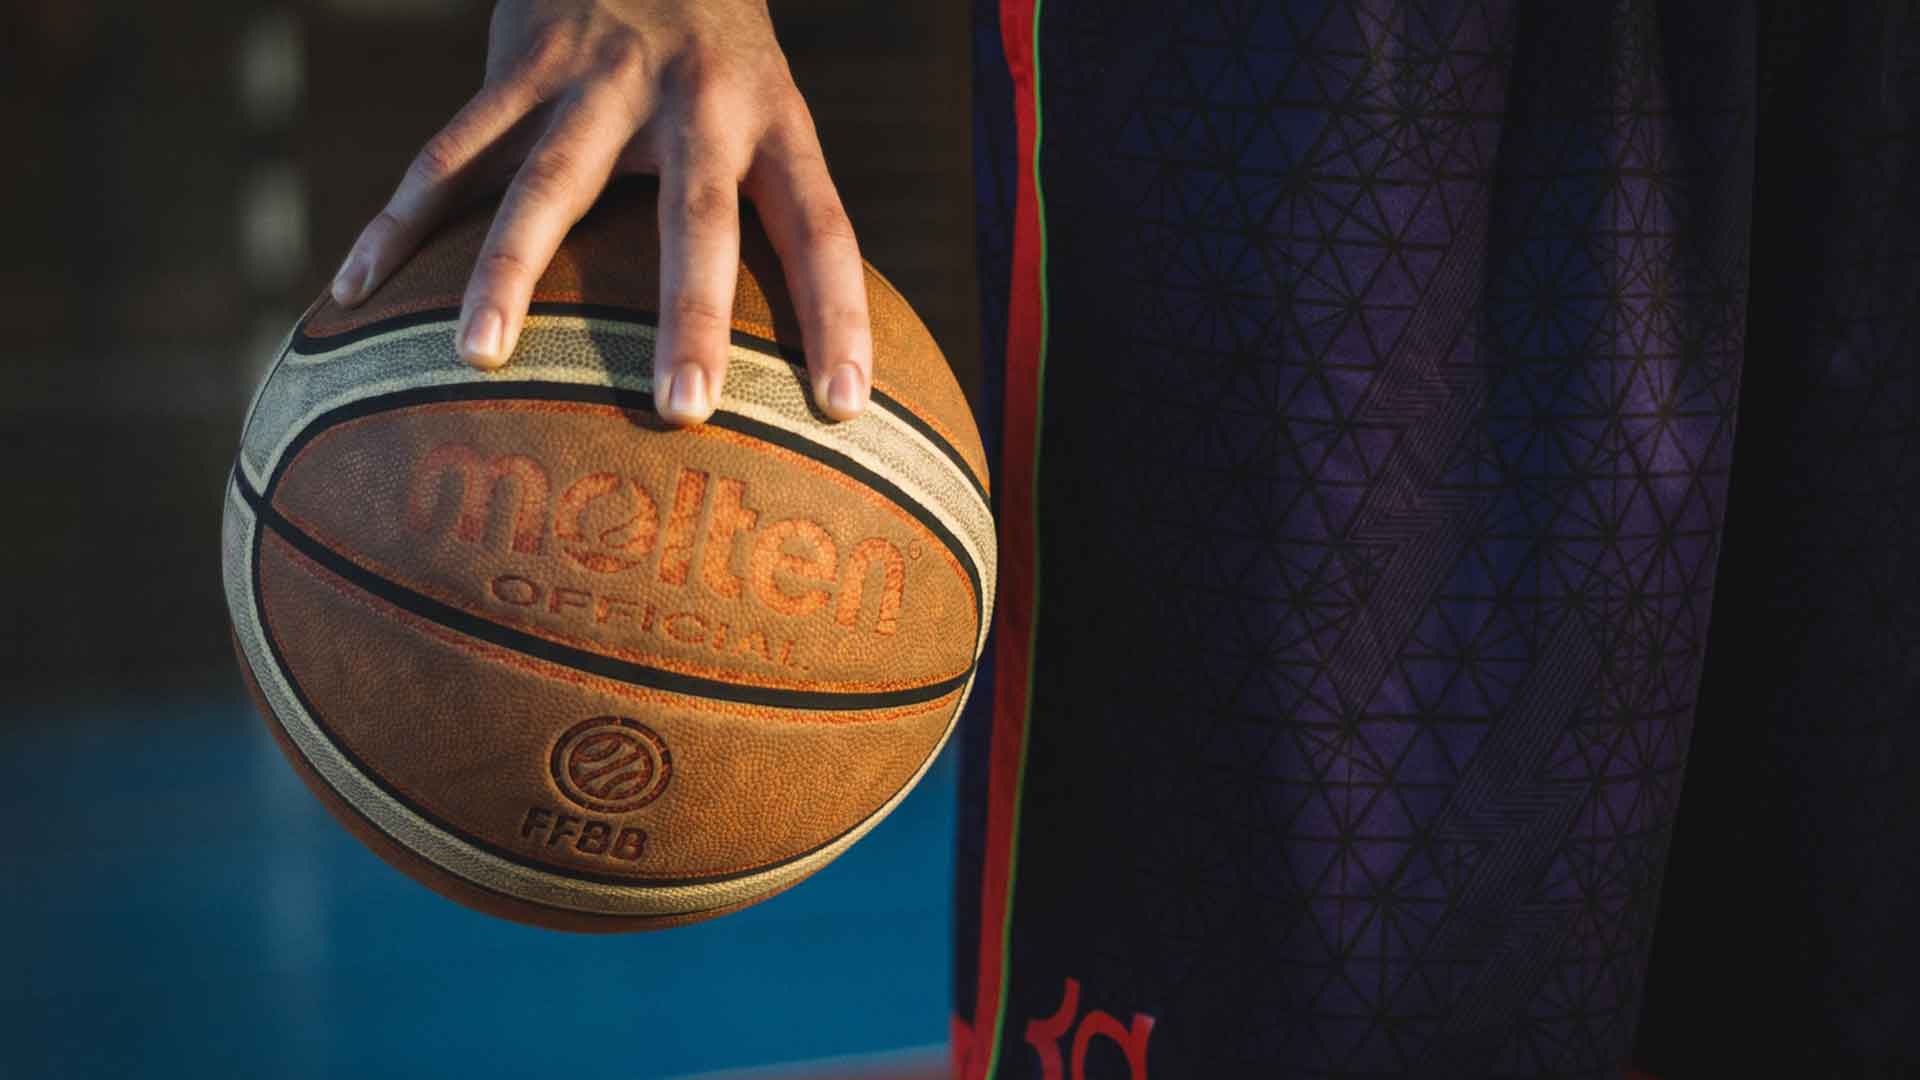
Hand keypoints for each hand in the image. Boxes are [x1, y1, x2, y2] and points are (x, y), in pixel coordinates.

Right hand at [329, 0, 871, 425]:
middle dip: (691, 314)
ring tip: (479, 354)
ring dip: (509, 269)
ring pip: (547, 182)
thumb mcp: (769, 109)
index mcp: (771, 118)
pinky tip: (357, 294)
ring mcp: (599, 78)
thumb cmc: (715, 58)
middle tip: (684, 409)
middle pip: (695, 215)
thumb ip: (774, 211)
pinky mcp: (517, 65)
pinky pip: (448, 155)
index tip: (846, 408)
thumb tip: (806, 357)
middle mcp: (693, 97)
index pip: (821, 225)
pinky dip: (399, 223)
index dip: (839, 313)